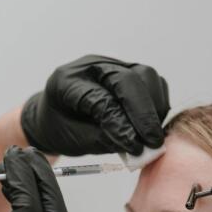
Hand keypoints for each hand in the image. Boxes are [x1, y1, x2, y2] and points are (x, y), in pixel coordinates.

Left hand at [21, 54, 169, 155]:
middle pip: (126, 79)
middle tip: (152, 141)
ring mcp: (110, 65)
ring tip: (152, 135)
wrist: (55, 116)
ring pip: (144, 76)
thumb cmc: (60, 127)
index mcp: (67, 81)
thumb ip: (103, 140)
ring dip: (153, 107)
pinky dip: (156, 103)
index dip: (120, 123)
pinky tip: (151, 124)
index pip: (100, 98)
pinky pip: (151, 82)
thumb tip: (136, 143)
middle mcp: (90, 66)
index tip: (134, 146)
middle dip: (143, 113)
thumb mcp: (73, 140)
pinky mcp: (127, 71)